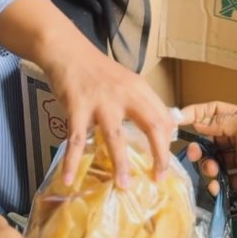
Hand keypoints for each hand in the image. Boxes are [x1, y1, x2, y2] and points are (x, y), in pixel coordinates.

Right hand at [42, 38, 175, 188]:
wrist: (69, 52)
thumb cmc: (98, 71)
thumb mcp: (127, 81)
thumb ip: (142, 103)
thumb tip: (163, 128)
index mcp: (139, 89)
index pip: (163, 117)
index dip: (168, 142)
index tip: (166, 162)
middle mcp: (125, 95)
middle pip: (150, 126)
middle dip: (159, 155)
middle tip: (159, 178)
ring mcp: (101, 102)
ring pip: (115, 137)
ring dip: (120, 163)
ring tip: (123, 185)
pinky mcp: (77, 107)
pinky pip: (75, 139)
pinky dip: (71, 160)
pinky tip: (68, 178)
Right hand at [179, 102, 236, 210]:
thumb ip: (226, 124)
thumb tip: (200, 123)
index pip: (215, 112)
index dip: (197, 114)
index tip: (179, 121)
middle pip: (211, 139)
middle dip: (199, 146)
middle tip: (194, 155)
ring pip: (216, 160)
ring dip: (208, 166)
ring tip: (212, 173)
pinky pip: (226, 180)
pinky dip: (218, 184)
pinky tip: (216, 188)